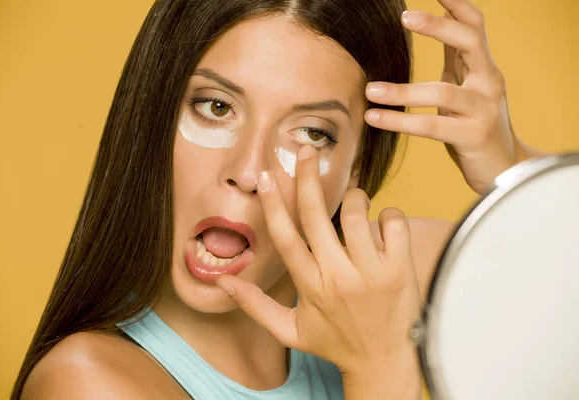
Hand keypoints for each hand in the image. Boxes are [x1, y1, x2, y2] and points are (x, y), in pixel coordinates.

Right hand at [216, 146, 421, 398]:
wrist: (384, 363)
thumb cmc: (335, 343)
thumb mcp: (290, 331)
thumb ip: (255, 305)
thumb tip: (223, 281)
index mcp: (310, 287)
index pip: (286, 238)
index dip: (272, 204)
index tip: (265, 177)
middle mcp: (338, 276)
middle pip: (317, 216)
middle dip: (307, 177)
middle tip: (306, 150)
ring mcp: (371, 272)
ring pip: (358, 213)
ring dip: (355, 198)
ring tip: (354, 203)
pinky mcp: (400, 269)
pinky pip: (394, 222)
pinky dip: (388, 213)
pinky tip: (383, 223)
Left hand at [365, 0, 528, 193]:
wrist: (503, 169)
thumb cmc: (476, 126)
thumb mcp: (467, 88)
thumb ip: (455, 61)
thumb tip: (437, 27)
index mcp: (484, 67)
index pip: (474, 26)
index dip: (456, 5)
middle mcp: (489, 82)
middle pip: (469, 41)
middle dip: (437, 26)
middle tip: (404, 16)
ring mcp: (484, 109)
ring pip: (442, 92)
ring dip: (402, 91)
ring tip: (370, 90)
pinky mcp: (474, 136)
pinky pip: (432, 126)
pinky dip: (400, 122)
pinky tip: (375, 118)